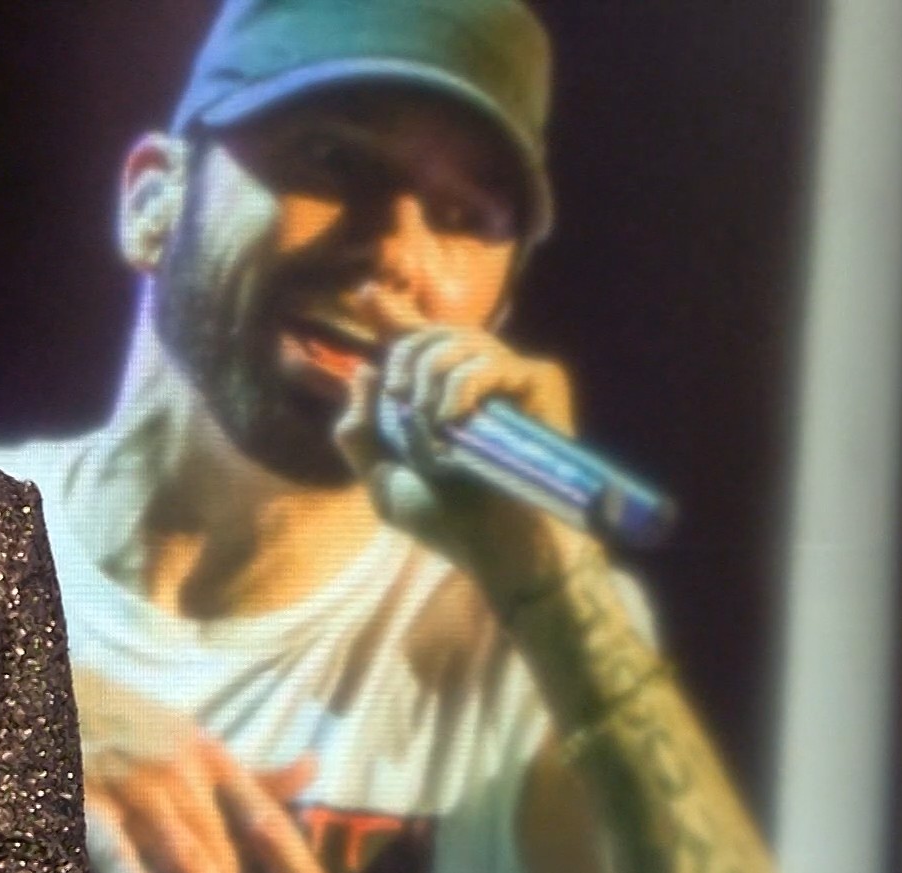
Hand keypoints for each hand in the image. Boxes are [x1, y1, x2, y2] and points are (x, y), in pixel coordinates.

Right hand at [86, 726, 337, 872]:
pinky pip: (115, 852)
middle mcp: (182, 777)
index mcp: (212, 760)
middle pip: (228, 859)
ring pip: (187, 864)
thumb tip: (311, 768)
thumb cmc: (132, 726)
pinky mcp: (88, 805)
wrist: (51, 692)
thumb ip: (250, 773)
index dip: (297, 868)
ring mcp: (136, 791)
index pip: (266, 821)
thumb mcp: (196, 742)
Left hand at [334, 286, 596, 596]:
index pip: (414, 344)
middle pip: (429, 334)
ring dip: (429, 385)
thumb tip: (362, 373)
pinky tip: (452, 422)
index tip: (365, 293)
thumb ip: (362, 433)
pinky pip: (488, 361)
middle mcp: (476, 382)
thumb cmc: (451, 523)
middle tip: (401, 406)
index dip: (390, 316)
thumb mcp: (385, 481)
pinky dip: (459, 388)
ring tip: (432, 428)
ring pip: (456, 341)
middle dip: (403, 365)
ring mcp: (510, 379)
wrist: (501, 550)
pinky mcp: (539, 382)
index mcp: (440, 401)